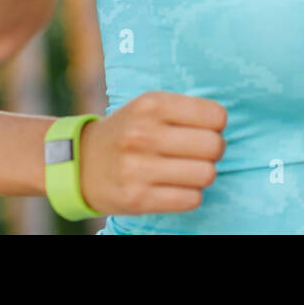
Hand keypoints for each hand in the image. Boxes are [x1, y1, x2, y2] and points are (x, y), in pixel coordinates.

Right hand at [78, 91, 226, 215]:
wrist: (79, 162)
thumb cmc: (128, 131)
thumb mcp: (149, 106)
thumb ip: (185, 110)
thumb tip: (224, 125)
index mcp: (151, 104)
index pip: (215, 115)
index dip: (216, 124)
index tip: (204, 128)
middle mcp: (143, 134)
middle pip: (214, 146)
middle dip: (214, 151)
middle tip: (199, 152)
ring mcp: (138, 169)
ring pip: (206, 174)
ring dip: (203, 174)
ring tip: (188, 169)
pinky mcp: (137, 199)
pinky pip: (191, 199)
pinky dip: (191, 194)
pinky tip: (177, 186)